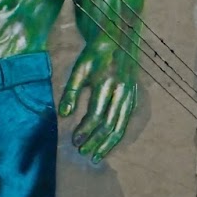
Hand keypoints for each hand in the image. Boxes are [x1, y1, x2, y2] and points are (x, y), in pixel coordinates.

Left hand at [60, 38, 136, 160]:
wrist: (118, 41)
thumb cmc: (94, 56)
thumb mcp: (79, 70)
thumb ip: (71, 92)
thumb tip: (64, 115)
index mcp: (106, 84)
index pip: (96, 114)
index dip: (85, 130)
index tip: (74, 141)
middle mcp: (121, 92)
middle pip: (110, 124)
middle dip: (96, 141)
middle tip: (84, 153)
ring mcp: (130, 96)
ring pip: (120, 126)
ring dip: (108, 144)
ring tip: (96, 156)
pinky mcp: (133, 98)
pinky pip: (125, 121)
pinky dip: (116, 135)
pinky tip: (107, 144)